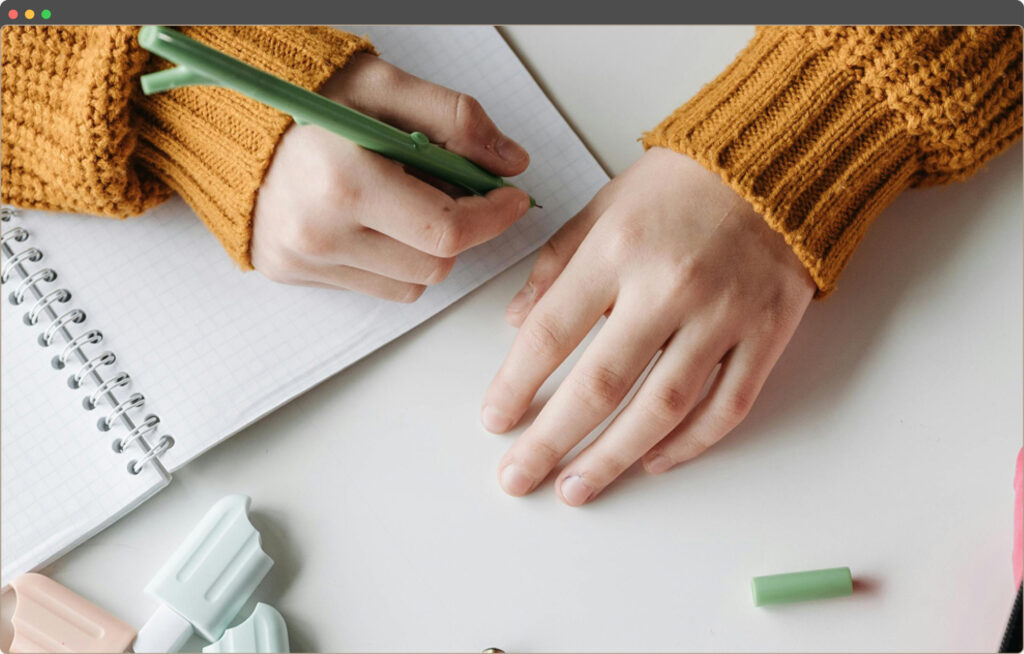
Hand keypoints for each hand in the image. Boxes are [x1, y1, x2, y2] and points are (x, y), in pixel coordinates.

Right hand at [251, 53, 530, 300]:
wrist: (231, 116)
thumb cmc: (309, 96)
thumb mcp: (385, 85)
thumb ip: (456, 120)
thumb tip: (511, 163)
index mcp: (344, 184)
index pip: (448, 231)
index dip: (493, 217)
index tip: (510, 198)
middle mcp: (319, 233)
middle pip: (435, 265)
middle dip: (458, 230)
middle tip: (449, 189)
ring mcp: (302, 260)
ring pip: (409, 284)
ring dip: (424, 249)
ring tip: (399, 200)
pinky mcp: (291, 273)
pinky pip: (373, 286)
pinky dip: (389, 259)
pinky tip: (370, 219)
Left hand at [482, 147, 814, 504]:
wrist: (779, 158)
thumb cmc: (684, 181)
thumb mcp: (605, 206)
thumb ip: (556, 264)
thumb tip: (515, 321)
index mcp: (618, 248)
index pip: (551, 331)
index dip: (516, 384)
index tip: (495, 420)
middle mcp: (669, 285)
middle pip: (601, 384)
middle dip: (551, 440)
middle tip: (518, 477)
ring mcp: (724, 313)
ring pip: (662, 408)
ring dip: (613, 458)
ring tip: (576, 489)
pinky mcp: (768, 332)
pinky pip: (727, 406)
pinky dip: (689, 444)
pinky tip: (652, 462)